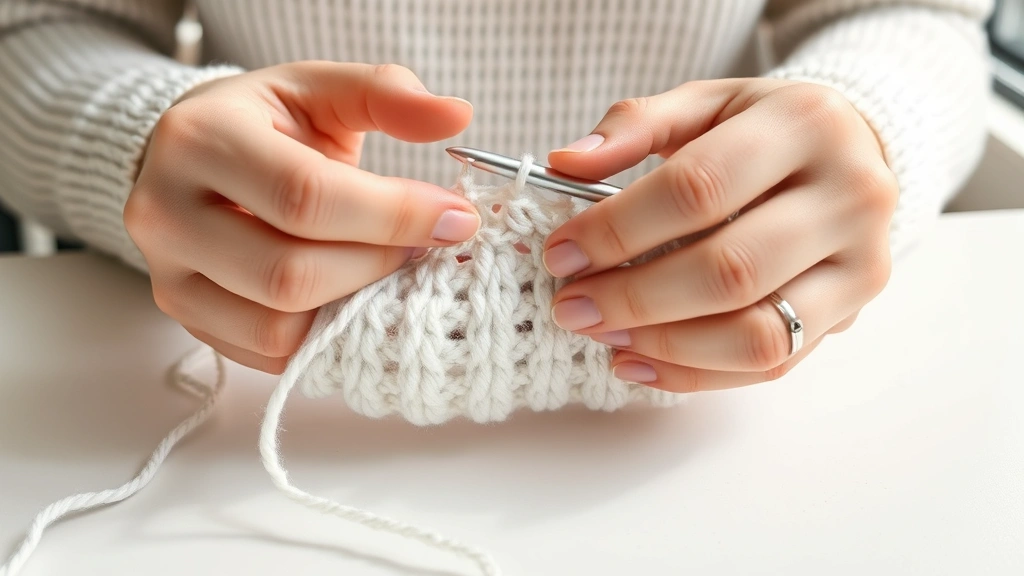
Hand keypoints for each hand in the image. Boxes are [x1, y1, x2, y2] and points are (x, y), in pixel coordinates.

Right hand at [125, 62, 478, 373]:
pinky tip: (351, 298)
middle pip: (290, 275)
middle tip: (423, 247)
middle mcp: (165, 212)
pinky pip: (266, 355)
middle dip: (377, 266)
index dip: (394, 215)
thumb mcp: (322, 89)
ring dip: (353, 308)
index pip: (306, 196)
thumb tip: (457, 114)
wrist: (194, 157)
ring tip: (385, 271)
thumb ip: (388, 93)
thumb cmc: (267, 121)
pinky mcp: (184, 316)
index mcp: (200, 139)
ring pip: (277, 328)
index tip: (456, 217)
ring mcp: (167, 275)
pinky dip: (323, 337)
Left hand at [543, 79, 897, 391]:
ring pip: (757, 333)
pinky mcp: (852, 313)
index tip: (561, 253)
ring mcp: (861, 262)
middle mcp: (850, 195)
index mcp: (806, 124)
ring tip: (604, 338)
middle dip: (635, 298)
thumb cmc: (762, 130)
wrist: (852, 154)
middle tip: (572, 307)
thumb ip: (635, 126)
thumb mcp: (703, 104)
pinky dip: (696, 374)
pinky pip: (771, 363)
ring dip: (666, 346)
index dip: (619, 229)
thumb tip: (565, 163)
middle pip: (729, 270)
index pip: (699, 188)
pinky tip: (639, 362)